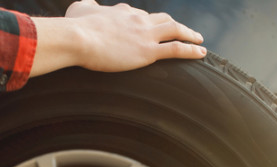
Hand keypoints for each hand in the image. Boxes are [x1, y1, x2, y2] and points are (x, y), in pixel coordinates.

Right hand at [30, 1, 205, 76]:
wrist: (79, 38)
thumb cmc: (76, 25)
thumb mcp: (79, 8)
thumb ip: (86, 5)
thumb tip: (86, 2)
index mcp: (124, 12)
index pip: (139, 15)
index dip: (145, 22)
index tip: (147, 29)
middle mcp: (138, 19)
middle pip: (163, 19)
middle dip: (174, 25)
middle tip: (184, 30)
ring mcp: (145, 34)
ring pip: (175, 30)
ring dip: (189, 34)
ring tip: (198, 40)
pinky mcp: (148, 51)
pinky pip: (177, 49)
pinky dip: (191, 50)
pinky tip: (201, 53)